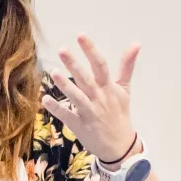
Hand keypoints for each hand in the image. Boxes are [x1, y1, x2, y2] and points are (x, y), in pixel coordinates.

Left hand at [41, 35, 140, 162]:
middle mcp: (99, 98)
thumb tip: (136, 43)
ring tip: (53, 72)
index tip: (81, 35)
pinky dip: (56, 108)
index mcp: (108, 87)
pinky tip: (44, 99)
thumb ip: (127, 66)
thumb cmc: (120, 113)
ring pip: (77, 97)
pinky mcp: (80, 126)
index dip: (91, 50)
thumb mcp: (124, 89)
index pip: (100, 65)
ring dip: (65, 85)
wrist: (120, 145)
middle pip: (86, 79)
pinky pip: (67, 116)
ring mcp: (90, 112)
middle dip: (74, 64)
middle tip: (62, 50)